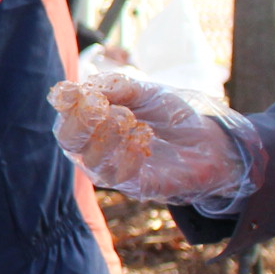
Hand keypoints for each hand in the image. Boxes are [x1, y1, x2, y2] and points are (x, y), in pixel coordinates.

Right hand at [46, 72, 255, 207]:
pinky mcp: (135, 186)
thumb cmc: (171, 116)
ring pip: (90, 159)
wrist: (209, 143)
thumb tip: (88, 87)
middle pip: (68, 140)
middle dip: (79, 122)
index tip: (71, 91)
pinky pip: (118, 176)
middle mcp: (95, 147)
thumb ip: (120, 88)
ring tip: (126, 118)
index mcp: (93, 122)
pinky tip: (141, 140)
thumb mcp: (147, 93)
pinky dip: (125, 156)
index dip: (65, 103)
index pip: (66, 114)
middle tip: (99, 107)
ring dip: (104, 136)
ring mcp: (114, 168)